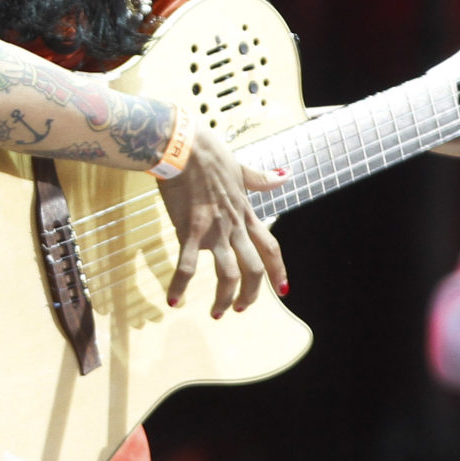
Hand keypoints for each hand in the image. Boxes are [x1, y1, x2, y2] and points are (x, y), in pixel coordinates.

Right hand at [156, 124, 285, 317]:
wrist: (184, 147)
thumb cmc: (208, 153)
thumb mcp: (239, 167)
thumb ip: (260, 178)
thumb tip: (285, 176)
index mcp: (245, 213)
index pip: (270, 248)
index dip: (279, 270)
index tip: (283, 290)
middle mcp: (234, 226)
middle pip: (253, 269)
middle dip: (251, 294)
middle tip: (240, 308)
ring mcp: (213, 231)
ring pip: (228, 275)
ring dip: (223, 299)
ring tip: (217, 313)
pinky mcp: (189, 230)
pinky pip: (187, 266)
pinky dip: (180, 286)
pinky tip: (174, 300)